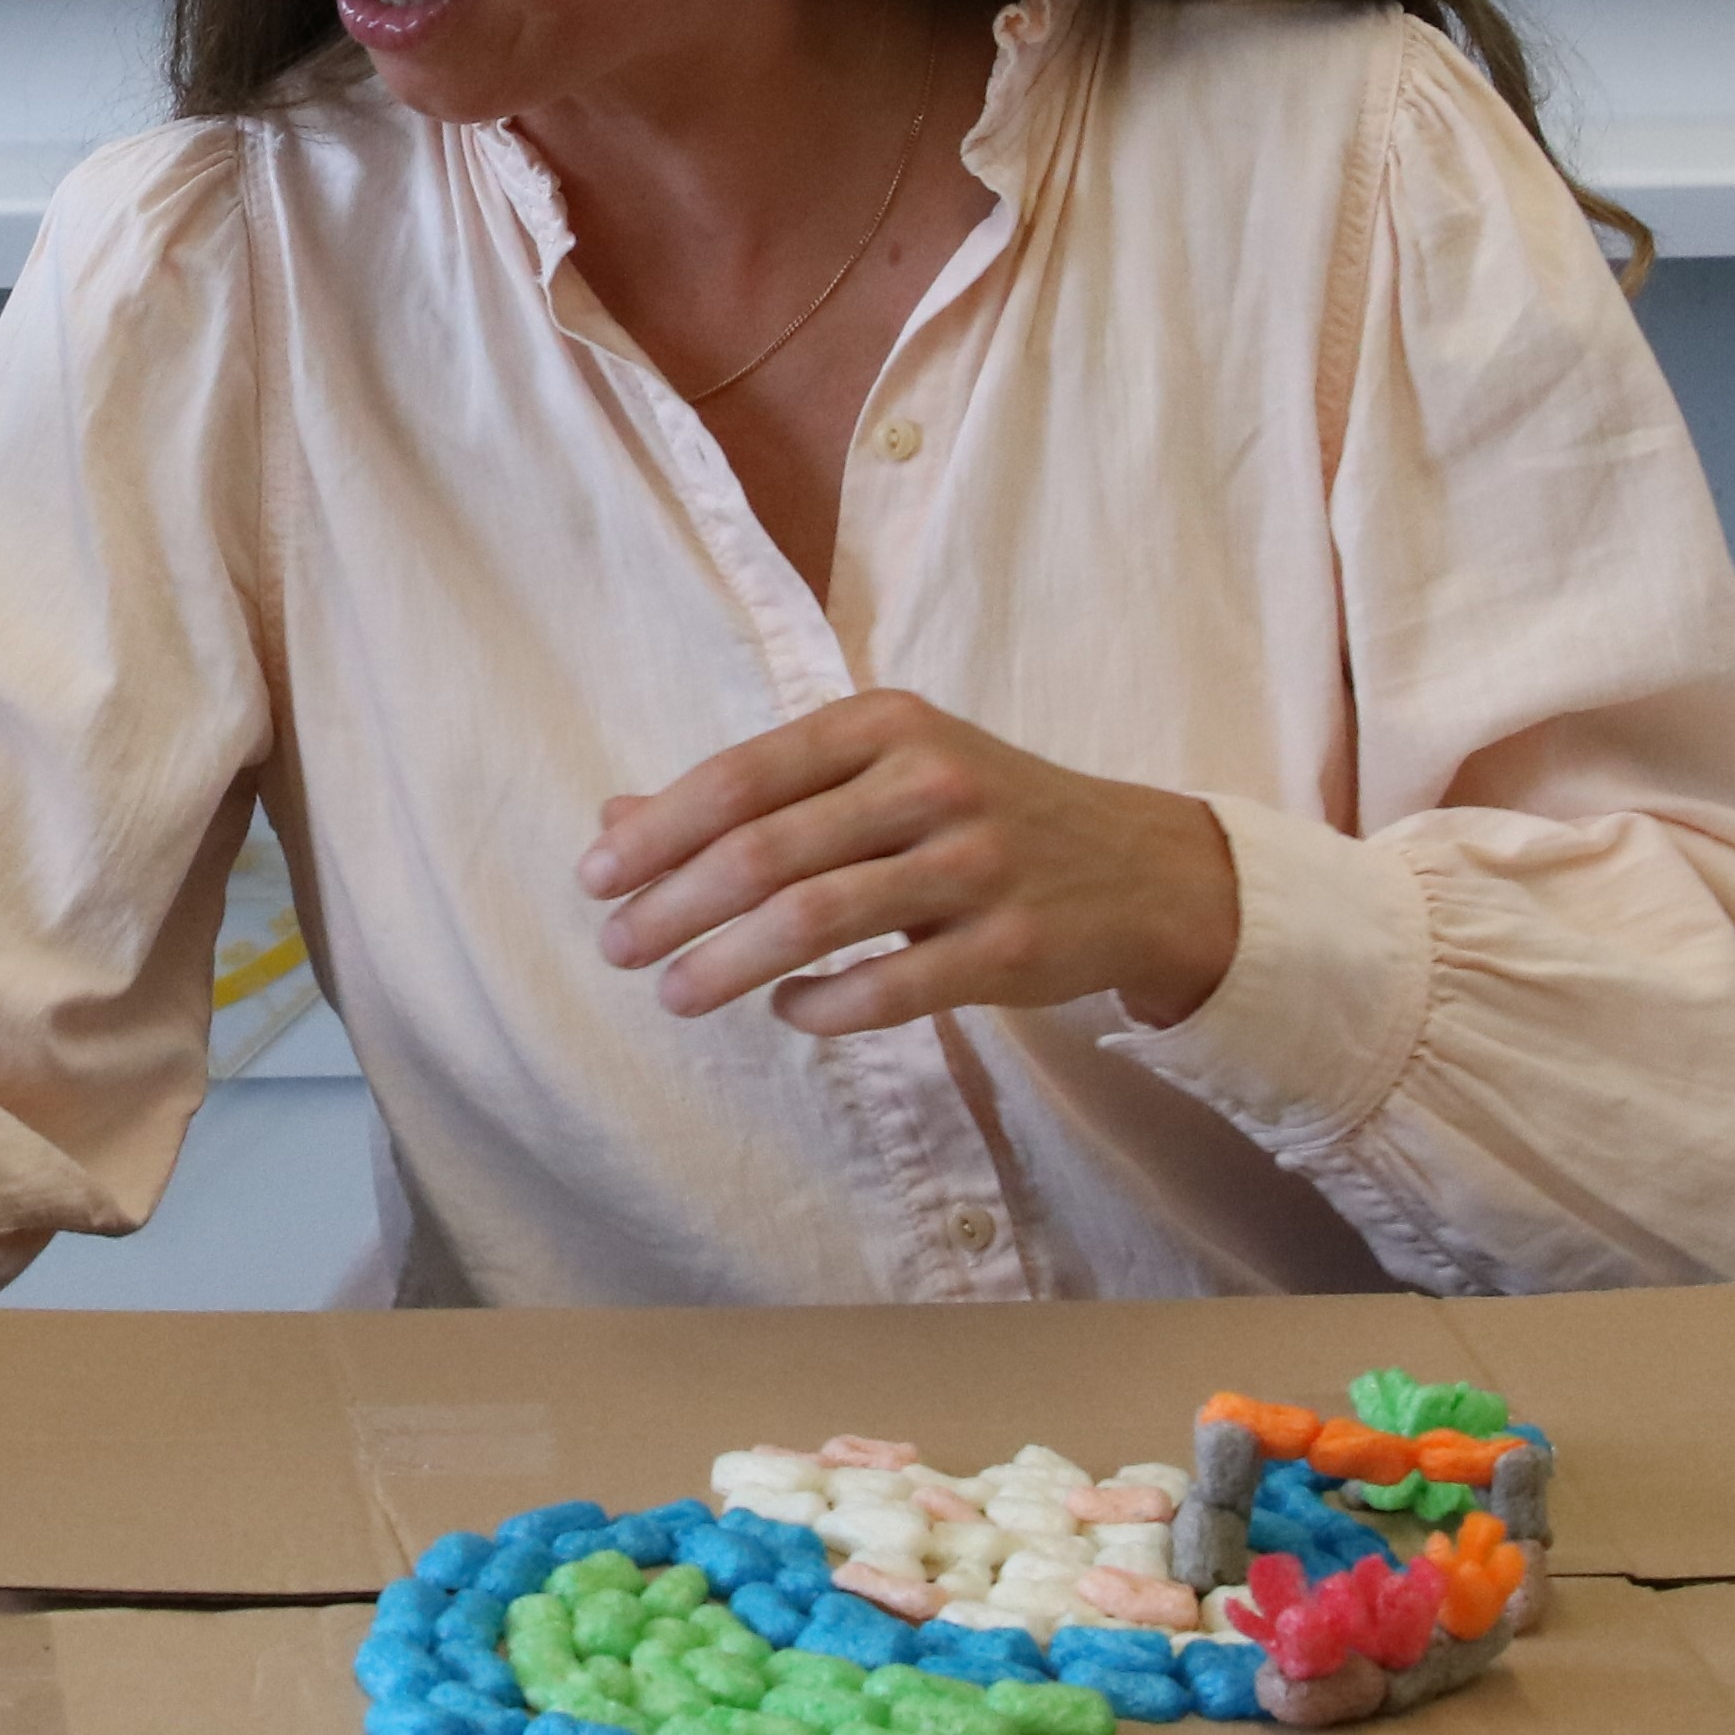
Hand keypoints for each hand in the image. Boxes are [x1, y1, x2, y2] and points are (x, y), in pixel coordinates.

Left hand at [580, 690, 1238, 1036]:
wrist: (1140, 867)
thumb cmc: (978, 812)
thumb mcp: (875, 772)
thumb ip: (754, 792)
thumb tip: (615, 818)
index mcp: (884, 724)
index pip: (740, 777)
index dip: (656, 832)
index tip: (594, 880)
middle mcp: (929, 781)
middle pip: (764, 853)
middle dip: (671, 907)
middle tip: (617, 948)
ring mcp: (977, 864)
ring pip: (814, 921)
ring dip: (725, 965)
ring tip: (675, 992)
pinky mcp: (1012, 947)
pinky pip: (889, 990)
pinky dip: (820, 1007)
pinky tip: (786, 1010)